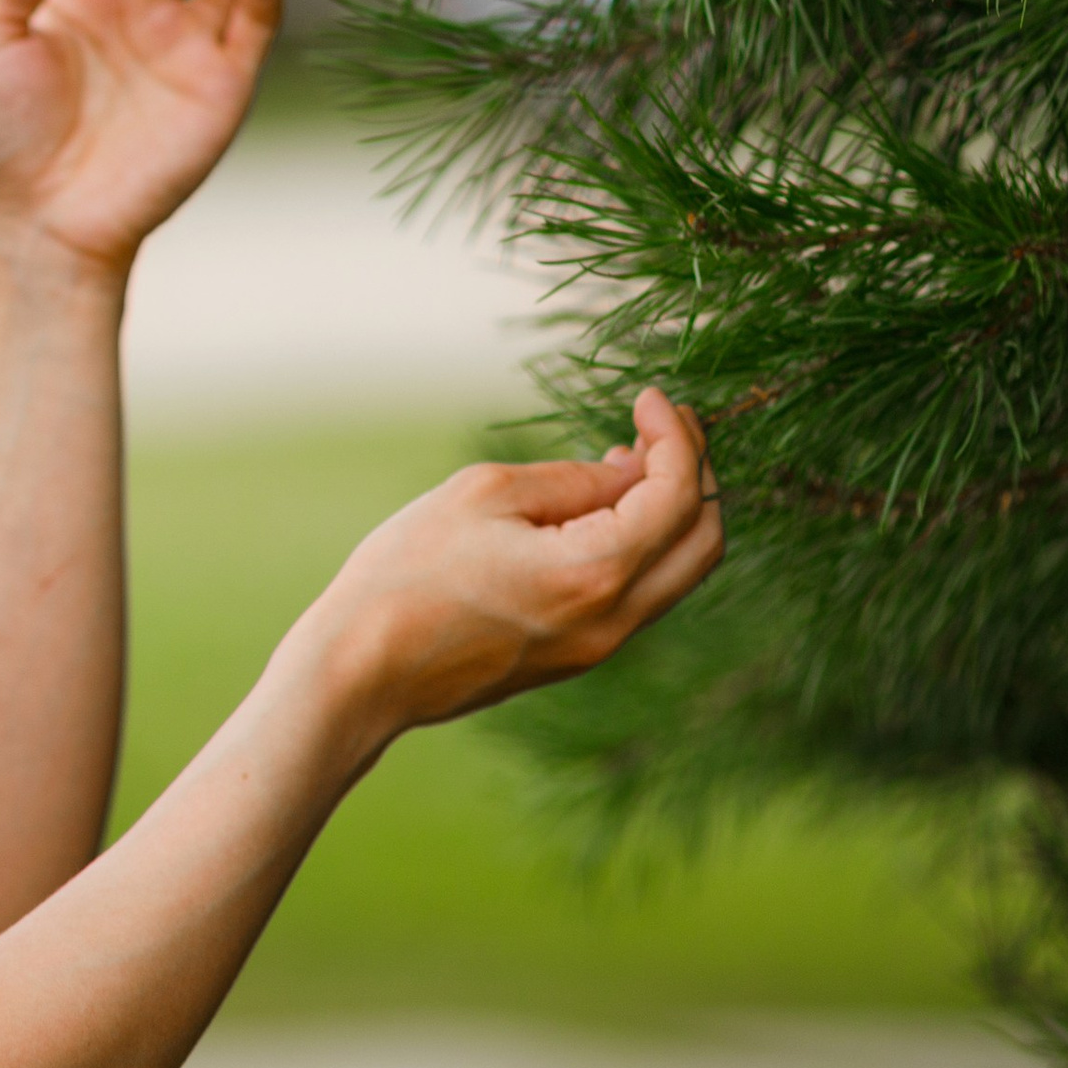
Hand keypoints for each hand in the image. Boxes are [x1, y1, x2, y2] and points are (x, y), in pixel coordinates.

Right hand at [307, 388, 723, 739]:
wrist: (364, 670)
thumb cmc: (408, 574)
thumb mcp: (484, 494)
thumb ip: (571, 480)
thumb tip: (630, 470)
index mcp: (594, 573)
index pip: (677, 496)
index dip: (676, 437)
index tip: (650, 397)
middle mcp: (613, 620)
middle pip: (703, 543)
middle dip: (695, 473)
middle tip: (663, 425)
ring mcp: (599, 647)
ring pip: (677, 573)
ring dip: (672, 511)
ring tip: (629, 459)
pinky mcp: (576, 656)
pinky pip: (640, 594)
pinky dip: (644, 545)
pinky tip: (600, 511)